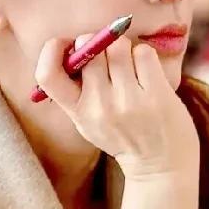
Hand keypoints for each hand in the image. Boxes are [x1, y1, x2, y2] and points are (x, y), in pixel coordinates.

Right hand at [33, 33, 199, 180]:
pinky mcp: (156, 94)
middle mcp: (100, 106)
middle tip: (108, 56)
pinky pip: (144, 53)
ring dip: (124, 49)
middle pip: (89, 47)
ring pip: (118, 45)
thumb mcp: (89, 121)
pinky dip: (145, 56)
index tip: (68, 46)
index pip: (47, 74)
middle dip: (98, 43)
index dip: (53, 49)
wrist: (161, 165)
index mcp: (78, 112)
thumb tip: (76, 44)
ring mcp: (129, 100)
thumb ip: (77, 89)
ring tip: (130, 67)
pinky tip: (147, 73)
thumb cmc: (123, 135)